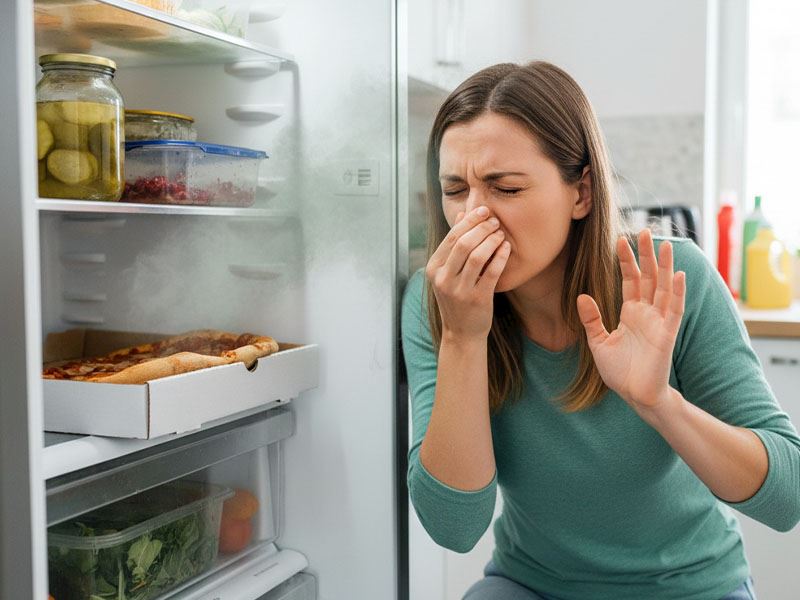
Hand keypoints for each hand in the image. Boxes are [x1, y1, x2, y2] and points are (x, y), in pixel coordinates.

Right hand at [426, 206, 510, 340]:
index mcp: (434, 269)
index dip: (469, 220)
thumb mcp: (449, 272)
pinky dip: (500, 256)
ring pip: (477, 256)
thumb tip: (462, 214)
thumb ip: (454, 244)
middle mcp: (443, 279)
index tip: (483, 210)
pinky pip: (492, 272)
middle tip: (494, 221)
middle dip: (482, 227)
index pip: (451, 237)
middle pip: (463, 243)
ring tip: (500, 233)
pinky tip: (506, 247)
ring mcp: (460, 290)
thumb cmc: (457, 298)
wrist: (461, 332)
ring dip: (492, 240)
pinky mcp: (478, 299)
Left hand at [576, 229, 685, 417]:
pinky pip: (674, 309)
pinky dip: (677, 292)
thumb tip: (582, 296)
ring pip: (664, 287)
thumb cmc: (619, 371)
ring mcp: (659, 321)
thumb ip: (592, 319)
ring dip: (665, 266)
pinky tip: (677, 274)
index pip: (630, 280)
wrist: (634, 395)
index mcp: (630, 313)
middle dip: (646, 255)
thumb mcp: (599, 342)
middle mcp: (646, 313)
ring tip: (664, 244)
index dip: (626, 261)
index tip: (620, 239)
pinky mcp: (667, 334)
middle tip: (643, 230)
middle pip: (649, 277)